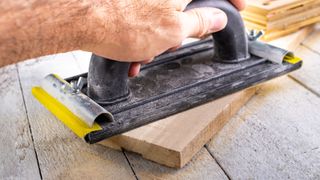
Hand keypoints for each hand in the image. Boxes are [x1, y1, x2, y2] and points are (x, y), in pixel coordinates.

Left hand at [83, 0, 244, 76]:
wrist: (79, 18)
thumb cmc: (123, 24)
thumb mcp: (173, 31)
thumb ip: (200, 22)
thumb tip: (217, 18)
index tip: (237, 7)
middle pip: (184, 3)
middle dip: (179, 28)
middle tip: (170, 44)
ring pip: (161, 12)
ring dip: (155, 35)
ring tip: (142, 54)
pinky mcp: (128, 0)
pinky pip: (143, 14)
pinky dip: (140, 32)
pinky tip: (129, 51)